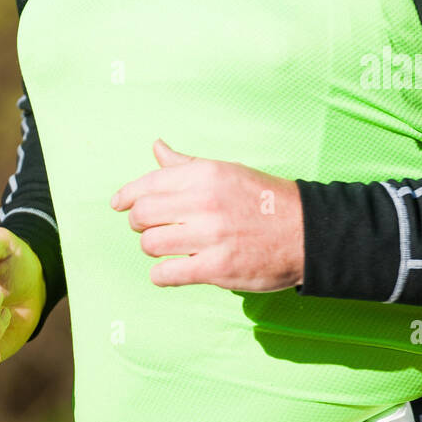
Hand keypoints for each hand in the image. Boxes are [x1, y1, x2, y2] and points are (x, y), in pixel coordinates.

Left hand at [110, 139, 303, 291]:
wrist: (304, 231)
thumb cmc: (262, 199)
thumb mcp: (224, 171)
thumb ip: (185, 164)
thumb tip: (156, 147)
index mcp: (203, 174)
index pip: (148, 184)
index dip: (126, 195)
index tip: (118, 204)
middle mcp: (203, 202)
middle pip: (142, 214)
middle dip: (139, 222)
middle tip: (149, 227)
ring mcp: (209, 236)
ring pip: (150, 244)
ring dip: (153, 248)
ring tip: (167, 248)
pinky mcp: (216, 267)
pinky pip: (167, 274)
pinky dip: (162, 275)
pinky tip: (171, 270)